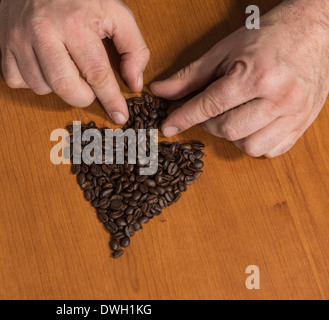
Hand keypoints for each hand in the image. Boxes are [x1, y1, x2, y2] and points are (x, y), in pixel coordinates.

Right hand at [0, 0, 149, 123]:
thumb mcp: (115, 12)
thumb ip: (133, 47)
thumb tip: (133, 82)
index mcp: (76, 23)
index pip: (97, 73)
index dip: (111, 99)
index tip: (119, 116)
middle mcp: (45, 32)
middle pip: (65, 86)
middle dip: (83, 98)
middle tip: (90, 92)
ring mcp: (20, 39)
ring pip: (41, 87)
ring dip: (58, 88)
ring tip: (67, 69)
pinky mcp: (5, 44)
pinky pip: (17, 81)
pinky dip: (32, 81)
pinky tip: (44, 67)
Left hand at [151, 0, 328, 157]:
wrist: (313, 30)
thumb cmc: (267, 36)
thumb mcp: (224, 51)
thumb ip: (190, 76)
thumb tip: (159, 91)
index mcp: (257, 75)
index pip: (210, 106)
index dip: (184, 117)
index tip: (167, 126)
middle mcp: (279, 97)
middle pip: (228, 129)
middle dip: (209, 123)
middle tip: (209, 110)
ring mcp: (295, 113)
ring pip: (249, 145)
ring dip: (232, 135)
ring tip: (232, 115)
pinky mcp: (303, 124)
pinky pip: (271, 150)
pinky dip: (254, 143)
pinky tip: (251, 125)